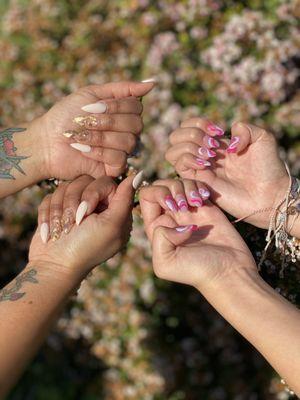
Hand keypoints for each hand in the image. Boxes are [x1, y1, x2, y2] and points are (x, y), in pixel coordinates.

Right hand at [29, 174, 137, 279]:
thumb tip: (139, 175)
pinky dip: (49, 213)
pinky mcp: (58, 209)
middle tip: (74, 222)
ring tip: (62, 229)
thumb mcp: (112, 224)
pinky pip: (52, 195)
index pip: (106, 182)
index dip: (93, 193)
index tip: (87, 212)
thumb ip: (125, 199)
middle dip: (74, 202)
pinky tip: (51, 230)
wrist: (54, 266)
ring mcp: (77, 207)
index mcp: (115, 210)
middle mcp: (98, 207)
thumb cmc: (86, 247)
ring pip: (66, 187)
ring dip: (60, 209)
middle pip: (84, 181)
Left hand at [30, 81, 153, 179]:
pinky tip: (83, 150)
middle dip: (107, 122)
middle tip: (84, 122)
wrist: (46, 141)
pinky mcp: (114, 168)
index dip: (115, 106)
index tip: (90, 107)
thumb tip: (153, 83)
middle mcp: (127, 132)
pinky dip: (98, 152)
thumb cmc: (66, 116)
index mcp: (123, 114)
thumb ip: (122, 89)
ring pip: (128, 142)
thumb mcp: (91, 94)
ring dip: (99, 137)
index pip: (136, 107)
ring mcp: (122, 151)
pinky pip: (119, 158)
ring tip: (80, 136)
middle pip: (136, 124)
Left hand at [139, 178, 256, 290]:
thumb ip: (158, 238)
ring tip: (197, 204)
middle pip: (162, 185)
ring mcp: (188, 210)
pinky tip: (205, 199)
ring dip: (188, 187)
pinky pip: (197, 185)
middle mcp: (170, 217)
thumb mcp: (165, 263)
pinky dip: (200, 186)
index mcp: (155, 228)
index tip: (172, 206)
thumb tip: (176, 220)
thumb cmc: (197, 272)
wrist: (229, 271)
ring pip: (179, 182)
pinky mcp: (206, 207)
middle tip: (185, 206)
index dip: (157, 194)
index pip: (146, 197)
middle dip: (173, 189)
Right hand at [165, 119, 288, 228]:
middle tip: (212, 145)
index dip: (199, 123)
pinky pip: (179, 167)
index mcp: (216, 142)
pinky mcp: (198, 183)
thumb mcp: (263, 137)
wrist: (270, 194)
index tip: (218, 132)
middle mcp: (204, 155)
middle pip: (176, 136)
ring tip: (208, 155)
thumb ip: (244, 128)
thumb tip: (223, 140)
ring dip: (188, 147)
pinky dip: (189, 159)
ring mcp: (199, 169)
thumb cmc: (268, 167)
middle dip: (191, 134)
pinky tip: (206, 164)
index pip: (190, 125)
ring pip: (172, 152)